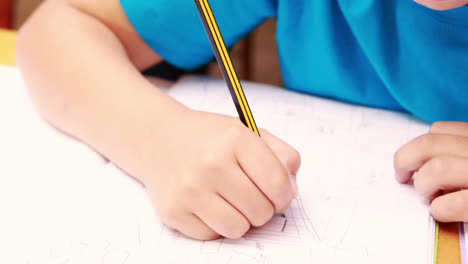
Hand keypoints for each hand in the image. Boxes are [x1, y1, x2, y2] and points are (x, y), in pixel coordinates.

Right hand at [140, 109, 299, 239]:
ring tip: (231, 201)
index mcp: (235, 139)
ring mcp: (189, 190)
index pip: (277, 183)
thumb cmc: (209, 138)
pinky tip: (208, 203)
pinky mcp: (173, 211)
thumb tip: (291, 192)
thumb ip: (281, 156)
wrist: (158, 138)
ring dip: (241, 219)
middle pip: (261, 211)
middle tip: (251, 195)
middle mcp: (211, 164)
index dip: (285, 195)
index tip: (280, 195)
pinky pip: (212, 235)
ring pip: (239, 229)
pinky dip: (216, 224)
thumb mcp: (248, 132)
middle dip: (263, 207)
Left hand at [394, 121, 467, 221]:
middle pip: (428, 144)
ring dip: (425, 185)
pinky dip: (440, 209)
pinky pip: (452, 204)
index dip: (417, 148)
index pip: (439, 130)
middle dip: (404, 161)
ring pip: (437, 168)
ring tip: (431, 196)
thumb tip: (420, 164)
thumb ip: (457, 153)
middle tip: (401, 178)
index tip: (411, 162)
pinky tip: (445, 212)